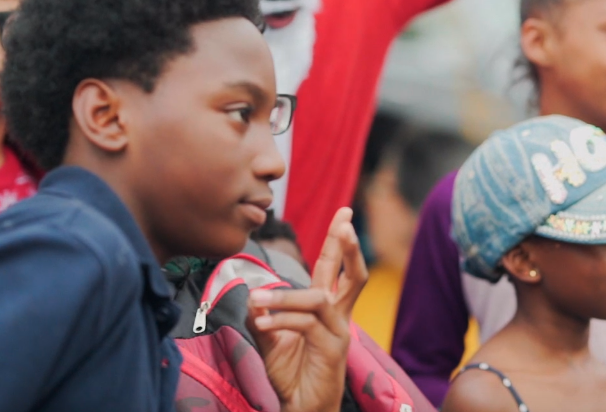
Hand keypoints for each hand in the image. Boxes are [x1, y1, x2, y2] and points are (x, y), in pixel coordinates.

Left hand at [246, 208, 368, 411]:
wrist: (301, 408)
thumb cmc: (290, 375)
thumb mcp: (269, 340)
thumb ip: (263, 316)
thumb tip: (252, 296)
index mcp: (325, 309)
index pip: (334, 268)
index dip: (338, 241)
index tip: (344, 214)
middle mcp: (338, 316)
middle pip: (353, 275)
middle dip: (349, 247)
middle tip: (345, 224)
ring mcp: (339, 333)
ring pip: (318, 299)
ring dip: (285, 297)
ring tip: (257, 301)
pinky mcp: (333, 351)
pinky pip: (307, 325)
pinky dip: (282, 321)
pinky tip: (262, 324)